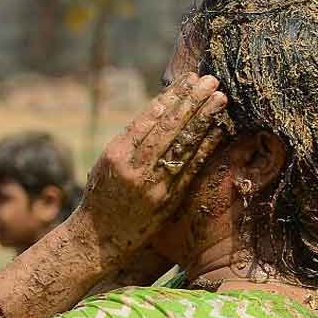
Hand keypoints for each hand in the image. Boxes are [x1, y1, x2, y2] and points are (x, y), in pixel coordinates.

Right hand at [76, 73, 227, 262]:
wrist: (98, 238)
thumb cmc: (101, 196)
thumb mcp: (106, 163)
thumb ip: (130, 140)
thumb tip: (160, 109)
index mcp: (116, 153)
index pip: (148, 118)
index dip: (171, 97)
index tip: (189, 79)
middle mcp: (133, 167)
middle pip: (168, 127)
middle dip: (191, 101)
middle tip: (211, 81)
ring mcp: (151, 184)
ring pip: (182, 145)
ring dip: (203, 119)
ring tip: (220, 98)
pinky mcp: (166, 200)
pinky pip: (190, 169)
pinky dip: (205, 147)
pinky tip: (218, 131)